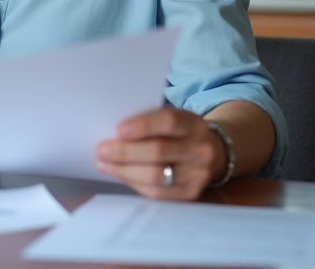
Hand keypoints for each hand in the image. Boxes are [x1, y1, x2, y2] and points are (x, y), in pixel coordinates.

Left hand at [95, 107, 222, 199]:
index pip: (169, 122)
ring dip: (124, 170)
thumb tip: (112, 133)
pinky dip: (133, 183)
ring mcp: (197, 175)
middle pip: (159, 151)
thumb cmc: (179, 134)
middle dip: (125, 152)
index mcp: (193, 124)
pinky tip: (119, 174)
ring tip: (104, 164)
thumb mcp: (172, 120)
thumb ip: (149, 123)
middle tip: (102, 150)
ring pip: (156, 176)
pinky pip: (157, 193)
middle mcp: (199, 150)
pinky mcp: (190, 194)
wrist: (212, 155)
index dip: (143, 126)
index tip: (119, 130)